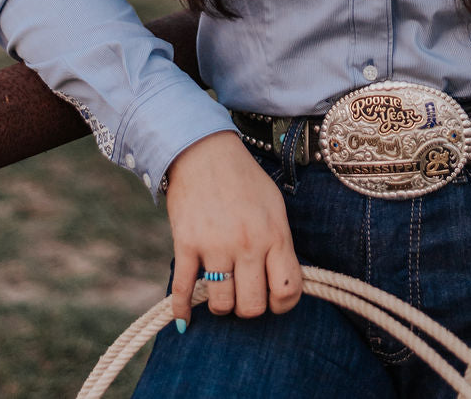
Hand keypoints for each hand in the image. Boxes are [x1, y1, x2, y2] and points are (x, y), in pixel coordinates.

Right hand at [164, 131, 302, 326]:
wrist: (205, 151)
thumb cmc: (244, 180)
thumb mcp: (274, 207)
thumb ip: (280, 244)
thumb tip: (282, 283)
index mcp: (274, 233)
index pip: (288, 290)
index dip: (282, 303)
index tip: (273, 298)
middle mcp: (247, 243)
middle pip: (252, 306)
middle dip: (248, 307)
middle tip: (243, 293)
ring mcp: (215, 245)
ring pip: (221, 303)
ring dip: (221, 303)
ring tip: (220, 288)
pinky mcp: (186, 244)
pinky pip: (183, 289)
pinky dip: (182, 310)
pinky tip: (185, 319)